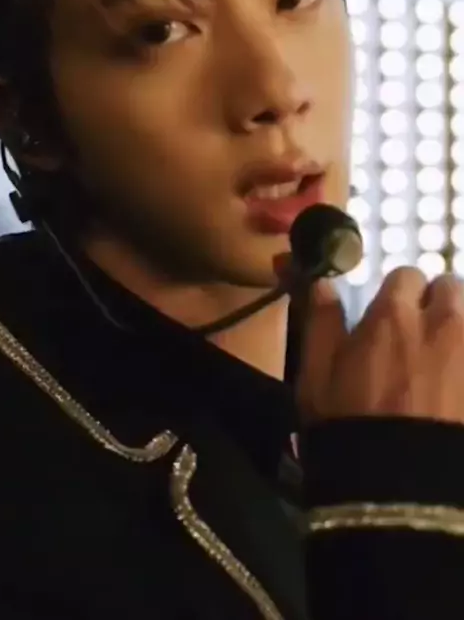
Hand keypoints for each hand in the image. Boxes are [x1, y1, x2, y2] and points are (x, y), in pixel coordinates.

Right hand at [297, 267, 463, 424]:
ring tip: (448, 359)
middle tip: (425, 333)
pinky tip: (457, 384)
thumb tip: (324, 284)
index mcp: (393, 315)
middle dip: (439, 302)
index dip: (399, 293)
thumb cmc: (348, 428)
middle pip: (452, 288)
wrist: (401, 491)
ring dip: (459, 330)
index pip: (406, 276)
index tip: (393, 314)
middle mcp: (442, 323)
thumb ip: (322, 323)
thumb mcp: (317, 376)